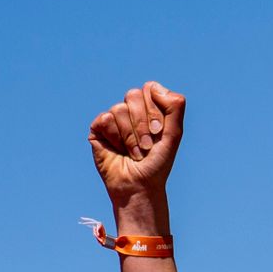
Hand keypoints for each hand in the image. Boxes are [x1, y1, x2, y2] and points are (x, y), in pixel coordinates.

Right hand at [88, 81, 185, 203]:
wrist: (140, 184)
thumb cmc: (157, 162)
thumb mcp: (173, 134)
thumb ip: (175, 107)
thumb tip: (154, 87)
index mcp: (149, 108)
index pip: (150, 89)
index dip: (154, 109)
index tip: (158, 130)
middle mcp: (131, 110)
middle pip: (133, 95)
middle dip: (143, 123)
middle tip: (147, 145)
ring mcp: (114, 118)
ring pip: (119, 108)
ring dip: (130, 136)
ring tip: (134, 152)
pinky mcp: (98, 127)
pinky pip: (106, 119)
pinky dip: (116, 137)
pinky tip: (118, 150)